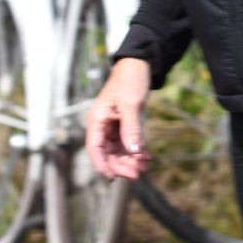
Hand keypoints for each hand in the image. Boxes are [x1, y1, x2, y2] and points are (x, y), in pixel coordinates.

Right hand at [85, 57, 151, 180]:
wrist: (139, 64)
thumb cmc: (130, 79)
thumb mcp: (131, 104)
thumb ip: (131, 129)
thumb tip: (134, 152)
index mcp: (97, 119)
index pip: (94, 148)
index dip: (102, 165)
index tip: (113, 178)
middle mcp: (102, 125)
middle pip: (107, 153)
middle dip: (121, 165)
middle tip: (138, 173)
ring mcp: (113, 127)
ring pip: (118, 151)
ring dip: (131, 160)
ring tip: (146, 166)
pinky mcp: (123, 126)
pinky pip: (128, 144)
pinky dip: (137, 151)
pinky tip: (148, 157)